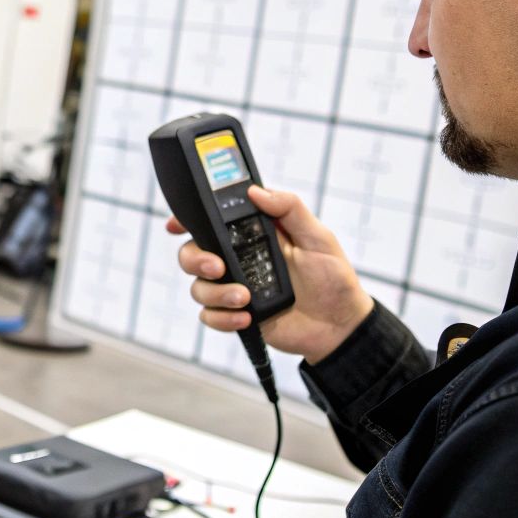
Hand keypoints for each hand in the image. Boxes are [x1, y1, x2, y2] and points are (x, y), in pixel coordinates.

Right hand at [169, 185, 373, 363]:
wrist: (340, 325)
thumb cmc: (333, 277)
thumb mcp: (318, 237)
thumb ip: (290, 208)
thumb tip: (256, 191)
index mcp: (252, 235)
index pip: (212, 221)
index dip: (188, 219)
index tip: (176, 224)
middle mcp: (238, 259)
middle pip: (192, 252)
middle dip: (195, 258)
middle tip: (217, 267)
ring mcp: (235, 287)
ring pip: (198, 287)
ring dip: (215, 293)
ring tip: (245, 299)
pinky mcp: (236, 315)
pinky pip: (210, 316)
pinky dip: (222, 318)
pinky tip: (246, 317)